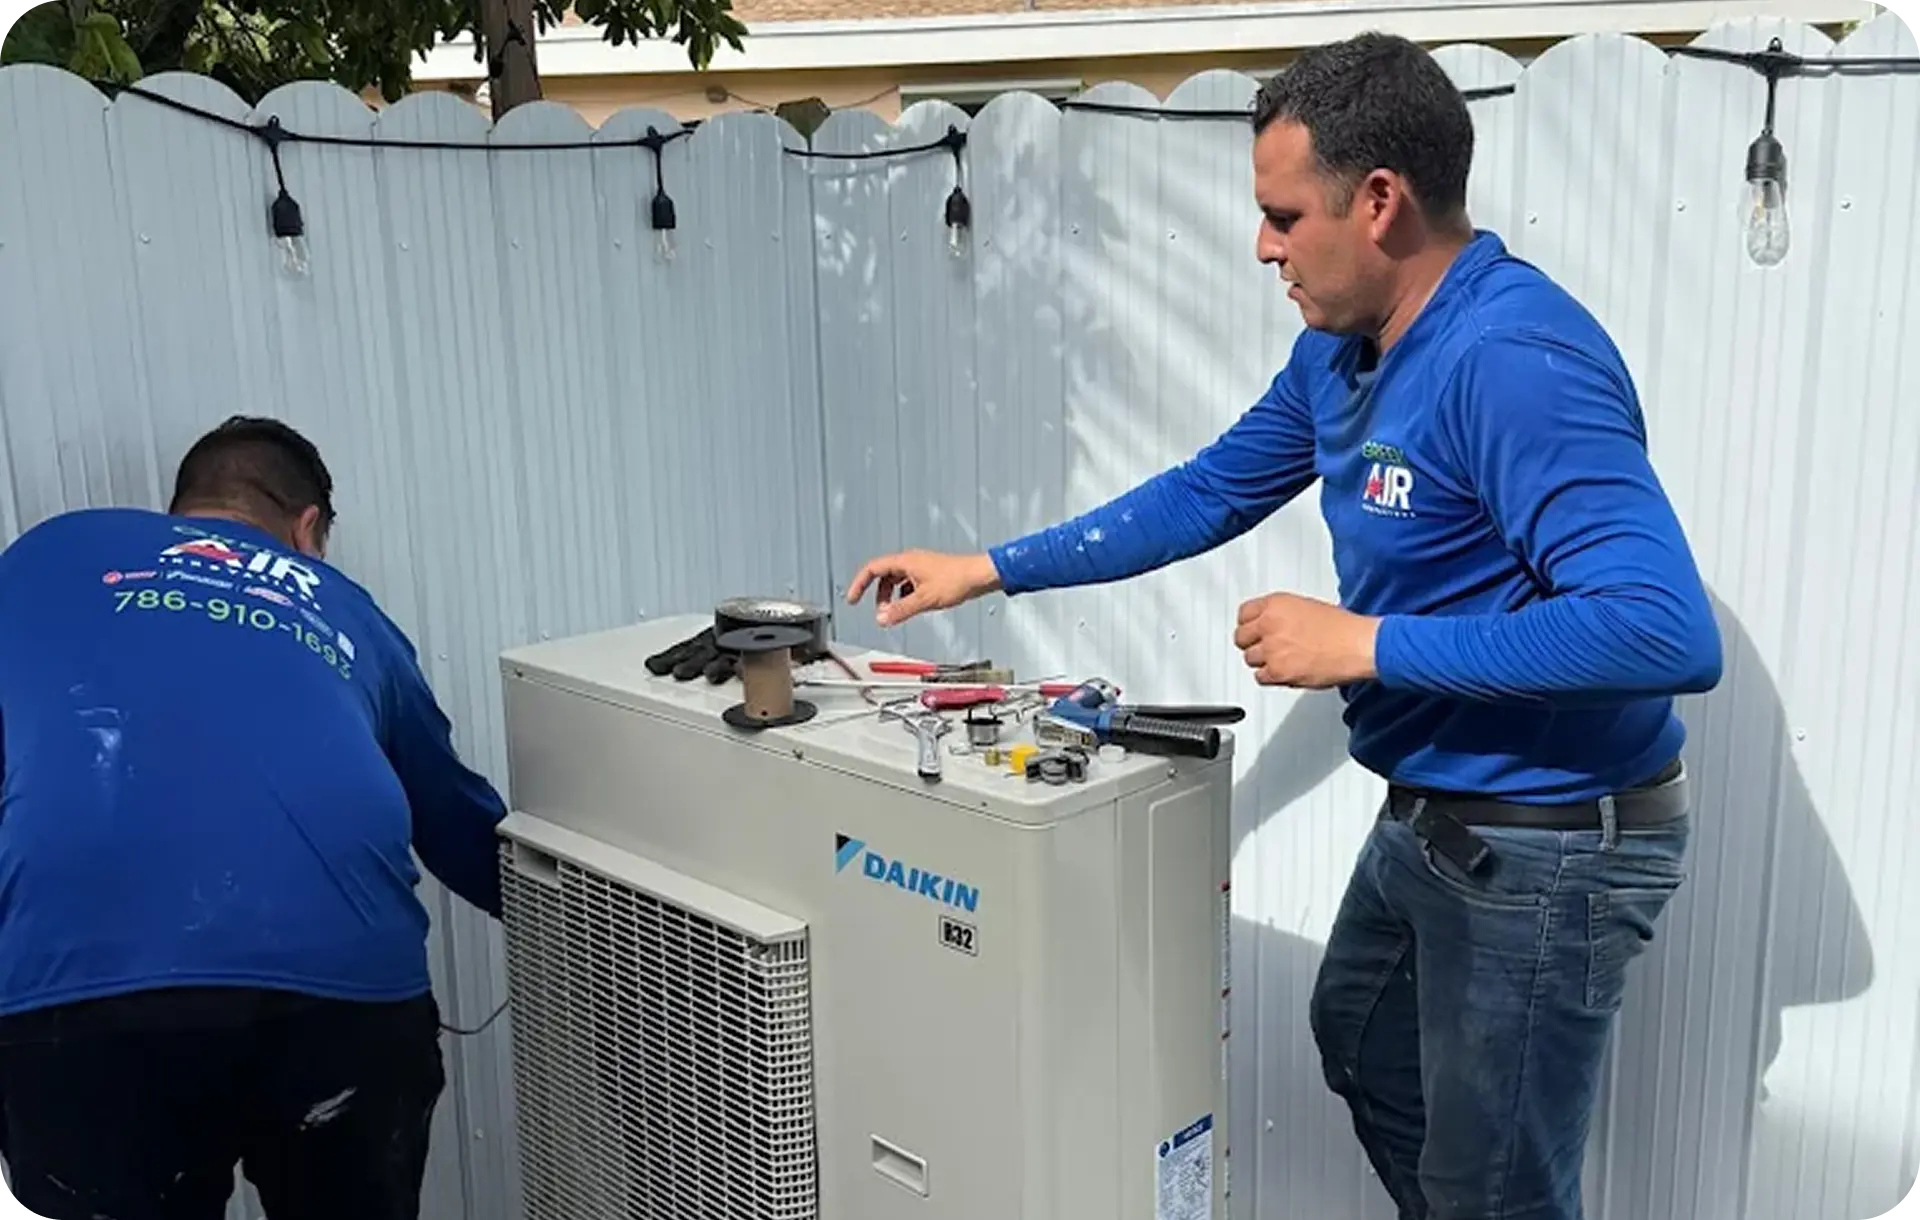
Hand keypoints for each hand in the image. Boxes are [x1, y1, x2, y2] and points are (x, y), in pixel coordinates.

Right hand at [845, 550, 1001, 626]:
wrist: (980, 575)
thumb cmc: (957, 580)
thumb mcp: (924, 599)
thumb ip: (901, 610)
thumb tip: (882, 619)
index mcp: (905, 562)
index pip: (872, 569)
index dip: (859, 584)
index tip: (852, 599)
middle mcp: (911, 562)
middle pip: (883, 577)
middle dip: (878, 596)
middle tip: (881, 613)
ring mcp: (920, 567)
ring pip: (896, 582)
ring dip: (892, 598)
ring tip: (896, 613)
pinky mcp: (929, 575)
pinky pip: (909, 585)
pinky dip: (905, 597)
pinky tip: (912, 607)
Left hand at [1233, 592, 1379, 688]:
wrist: (1357, 645)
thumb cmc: (1342, 627)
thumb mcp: (1307, 607)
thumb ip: (1283, 615)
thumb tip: (1273, 624)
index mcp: (1276, 604)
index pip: (1243, 613)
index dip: (1248, 624)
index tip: (1251, 629)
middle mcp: (1269, 624)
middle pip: (1241, 637)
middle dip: (1251, 643)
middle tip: (1262, 647)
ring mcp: (1272, 649)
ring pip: (1249, 659)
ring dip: (1262, 661)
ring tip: (1279, 660)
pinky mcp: (1278, 671)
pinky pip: (1260, 677)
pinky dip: (1270, 677)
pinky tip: (1282, 672)